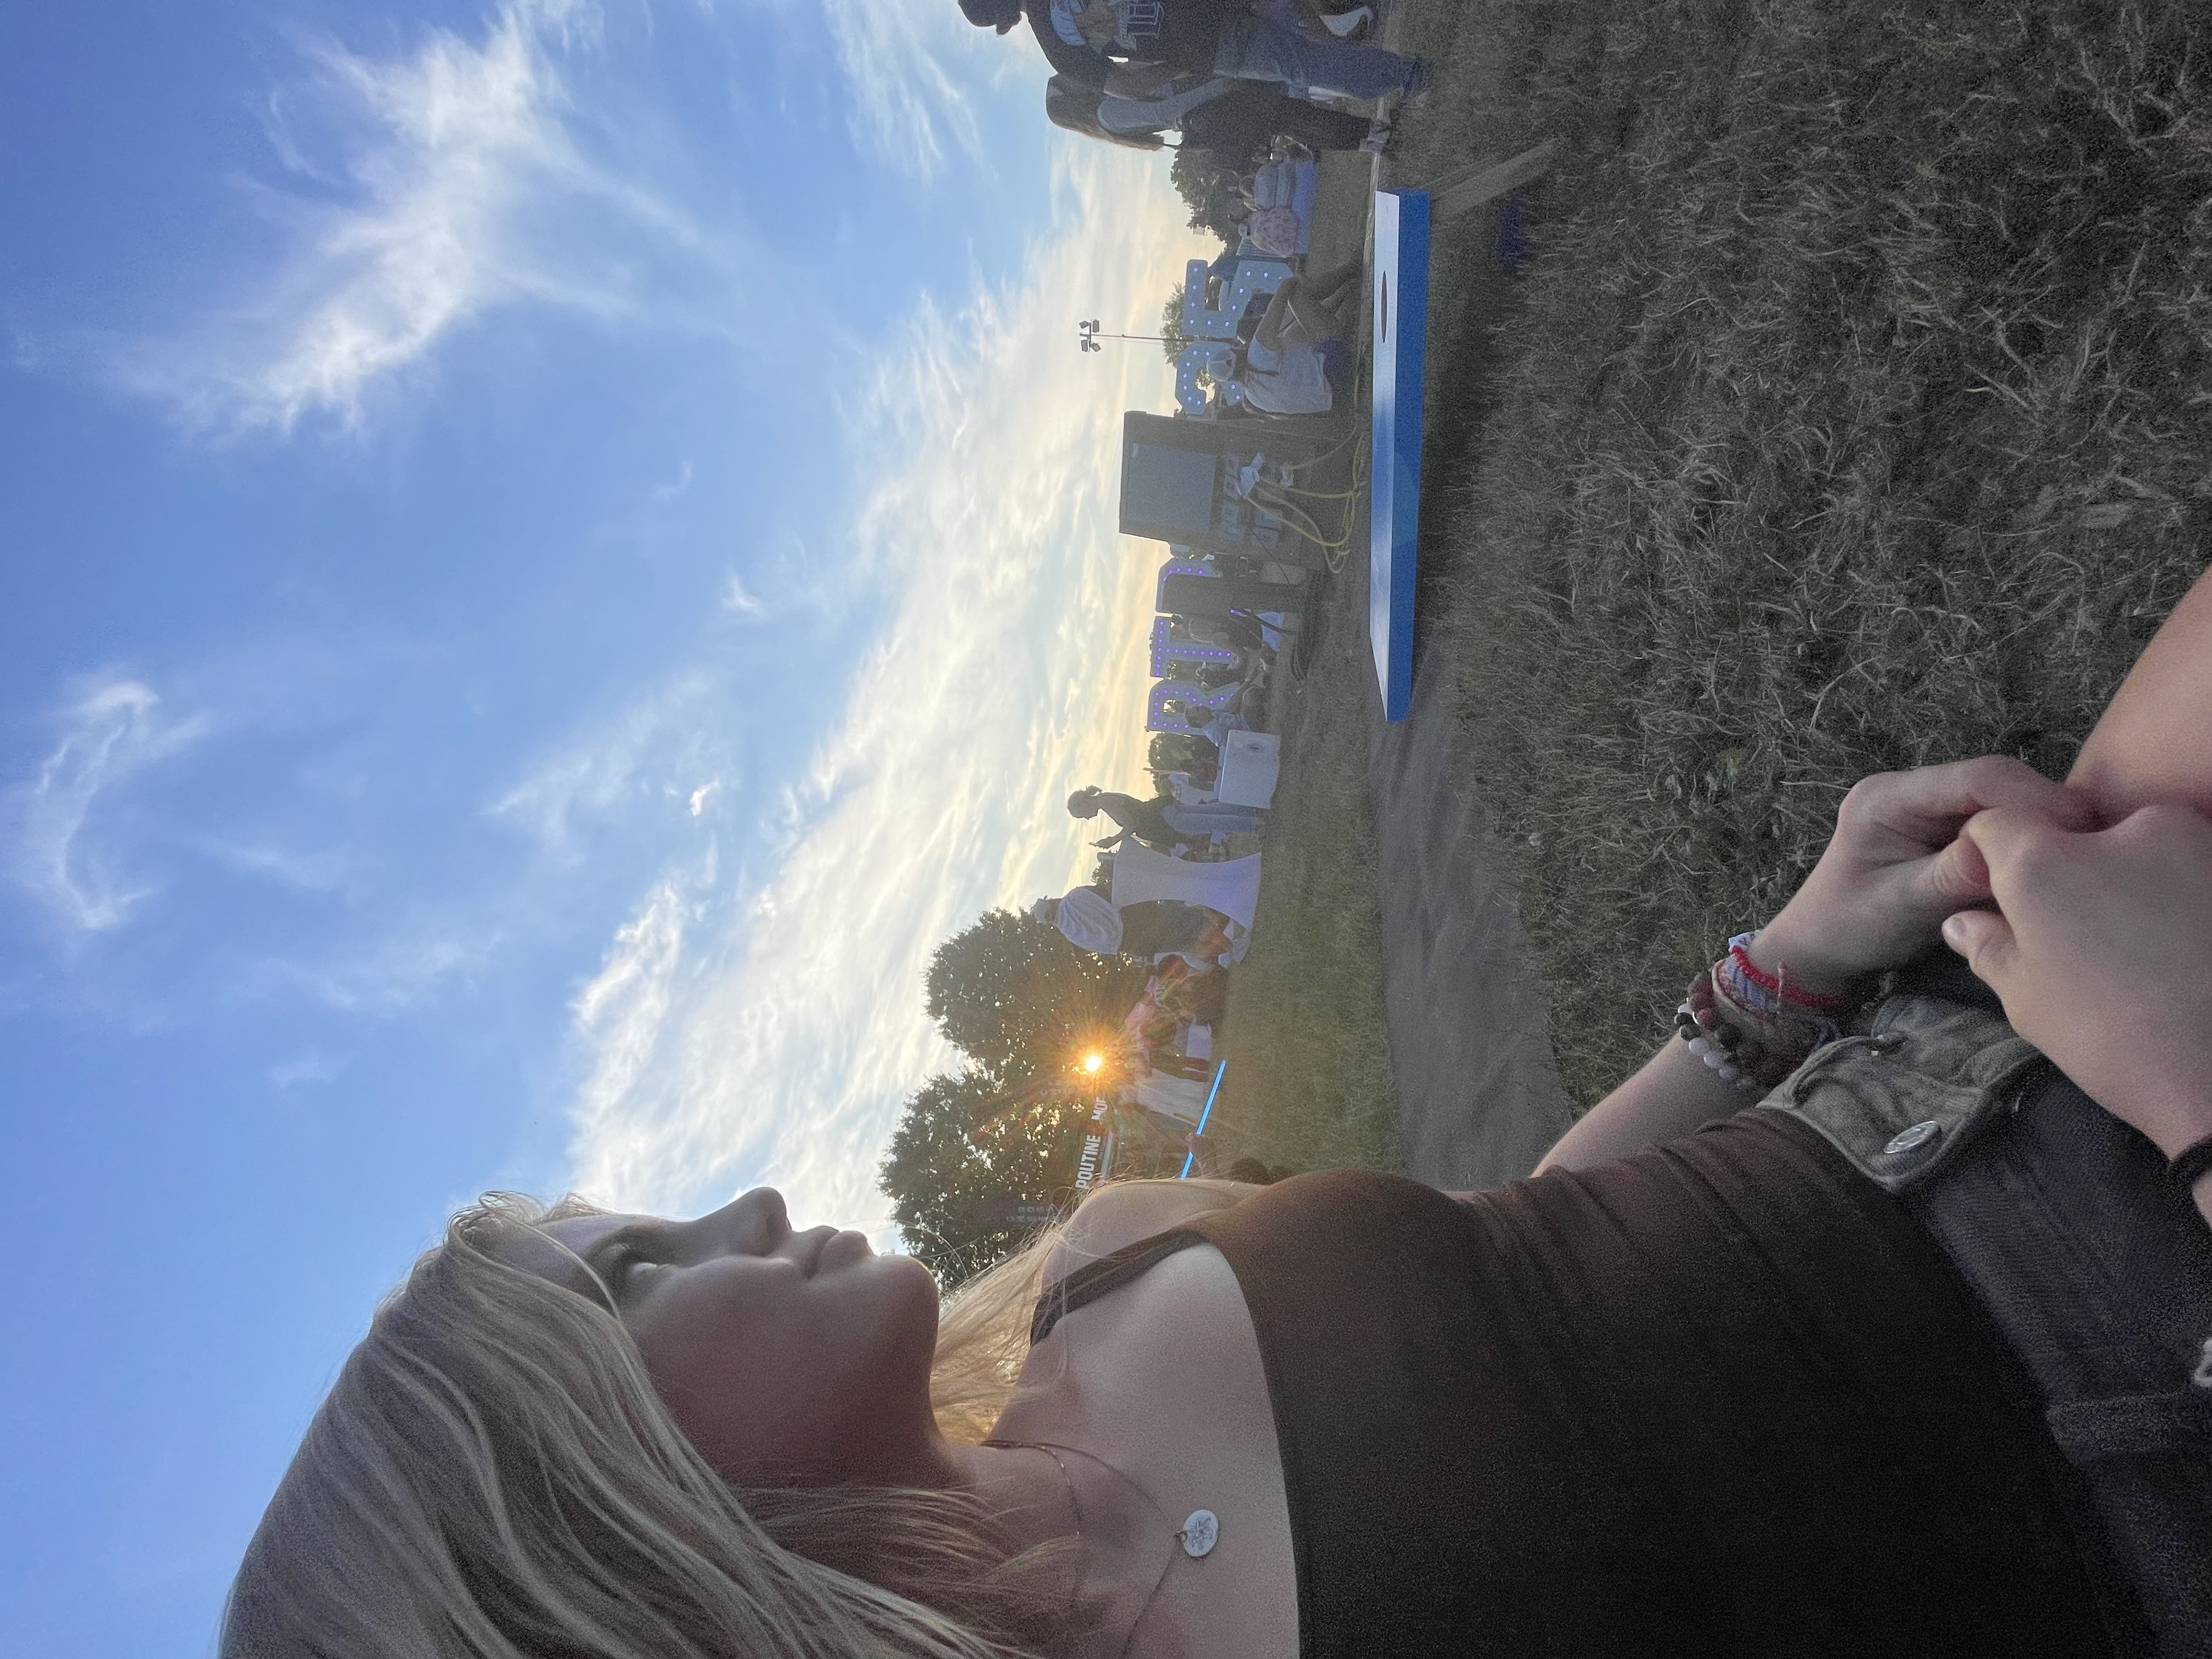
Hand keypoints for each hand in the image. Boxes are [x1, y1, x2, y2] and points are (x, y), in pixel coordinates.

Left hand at [1751, 758, 2100, 997]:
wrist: (1821, 946)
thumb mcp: (1898, 908)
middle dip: (2045, 809)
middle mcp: (1909, 789)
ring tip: (2079, 856)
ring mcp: (1928, 805)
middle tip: (2092, 847)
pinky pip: (1997, 820)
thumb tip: (2003, 853)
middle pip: (1997, 781)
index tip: (2077, 831)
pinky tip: (2050, 865)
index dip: (2031, 799)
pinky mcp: (1945, 825)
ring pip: (2004, 799)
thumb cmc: (1849, 929)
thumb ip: (1948, 877)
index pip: (1974, 778)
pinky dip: (2025, 839)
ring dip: (2040, 824)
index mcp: (1887, 797)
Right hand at [1944, 803, 2211, 1161]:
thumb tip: (1964, 923)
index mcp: (2044, 862)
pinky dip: (2189, 895)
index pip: (1997, 824)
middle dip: (2077, 872)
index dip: (1994, 856)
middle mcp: (2119, 831)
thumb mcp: (2030, 1005)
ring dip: (2140, 882)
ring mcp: (2193, 841)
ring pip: (2145, 846)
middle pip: (2078, 833)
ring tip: (2152, 949)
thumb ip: (1992, 949)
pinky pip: (2196, 868)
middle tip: (2090, 937)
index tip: (2007, 895)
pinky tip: (2190, 951)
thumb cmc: (2118, 1043)